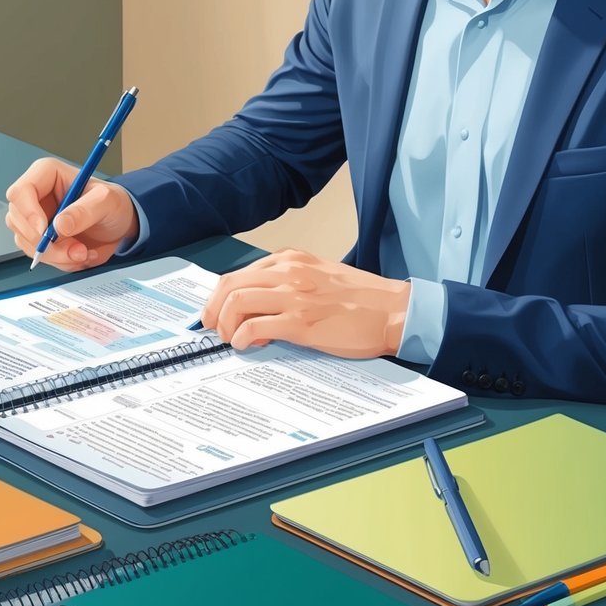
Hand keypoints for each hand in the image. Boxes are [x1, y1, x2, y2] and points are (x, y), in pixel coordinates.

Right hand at [4, 158, 139, 271]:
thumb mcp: (106, 202)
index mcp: (46, 175)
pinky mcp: (39, 238)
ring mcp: (34, 218)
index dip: (28, 212)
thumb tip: (59, 225)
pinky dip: (59, 261)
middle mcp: (35, 195)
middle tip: (76, 250)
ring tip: (83, 253)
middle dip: (45, 242)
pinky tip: (79, 255)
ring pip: (26, 241)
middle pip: (18, 220)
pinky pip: (38, 255)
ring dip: (55, 255)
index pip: (20, 191)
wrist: (119, 224)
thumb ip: (84, 211)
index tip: (44, 231)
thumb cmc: (113, 204)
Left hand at [201, 249, 411, 358]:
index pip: (240, 272)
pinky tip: (246, 345)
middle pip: (230, 283)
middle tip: (212, 327)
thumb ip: (289, 282)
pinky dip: (242, 337)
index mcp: (292, 259)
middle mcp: (289, 272)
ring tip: (230, 338)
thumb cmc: (361, 299)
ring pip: (237, 300)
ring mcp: (295, 296)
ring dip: (224, 323)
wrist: (393, 311)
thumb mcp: (319, 276)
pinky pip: (255, 326)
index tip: (216, 311)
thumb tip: (259, 305)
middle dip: (213, 308)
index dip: (220, 295)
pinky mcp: (301, 322)